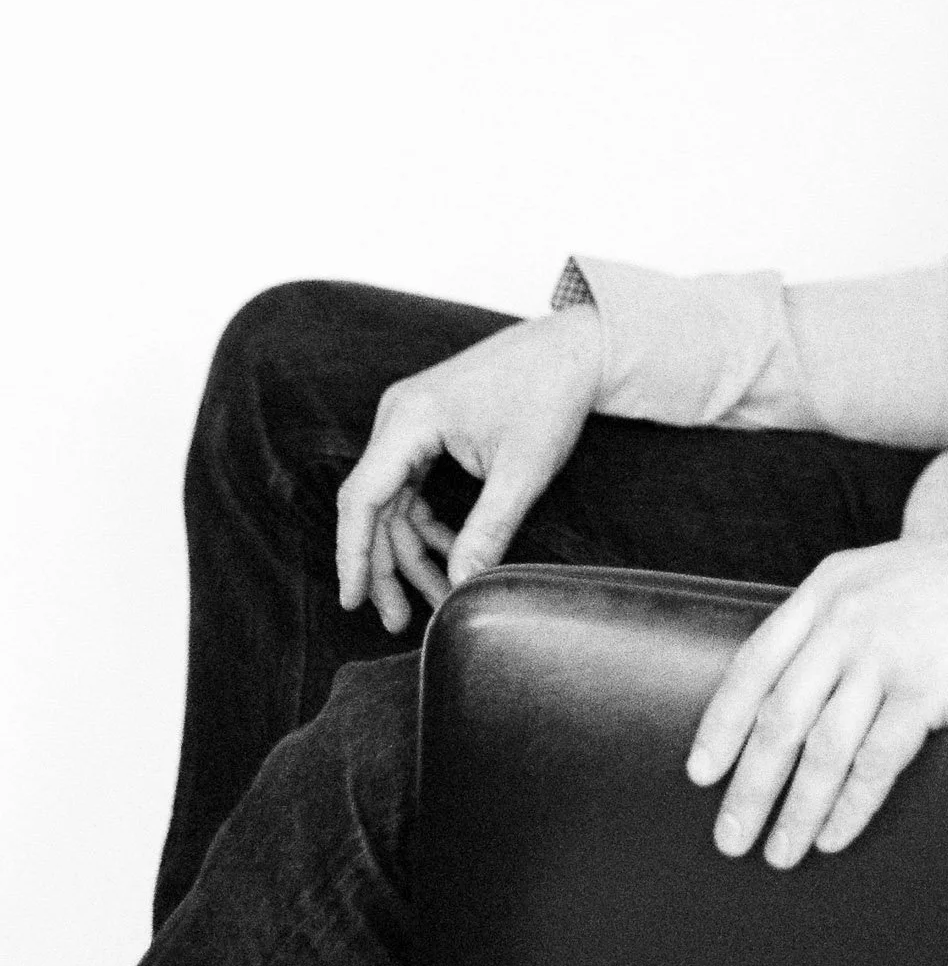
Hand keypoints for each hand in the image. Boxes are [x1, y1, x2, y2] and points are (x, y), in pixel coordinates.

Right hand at [334, 305, 604, 629]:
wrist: (576, 346)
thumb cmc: (551, 394)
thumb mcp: (523, 469)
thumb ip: (488, 529)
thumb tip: (460, 587)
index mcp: (410, 417)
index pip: (362, 498)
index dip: (353, 556)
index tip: (353, 602)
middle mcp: (399, 414)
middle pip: (372, 505)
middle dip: (386, 566)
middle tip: (400, 619)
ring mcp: (411, 418)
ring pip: (392, 500)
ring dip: (410, 550)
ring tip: (434, 598)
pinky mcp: (428, 425)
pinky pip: (411, 484)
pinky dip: (426, 523)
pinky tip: (450, 555)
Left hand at [687, 505, 947, 864]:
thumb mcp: (890, 578)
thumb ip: (843, 621)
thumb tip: (795, 693)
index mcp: (832, 585)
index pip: (754, 662)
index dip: (721, 724)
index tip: (700, 773)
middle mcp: (850, 615)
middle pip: (778, 716)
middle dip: (747, 786)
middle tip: (729, 838)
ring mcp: (890, 649)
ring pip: (820, 748)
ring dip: (793, 810)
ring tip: (778, 853)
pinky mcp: (931, 685)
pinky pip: (875, 762)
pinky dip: (849, 807)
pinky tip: (833, 836)